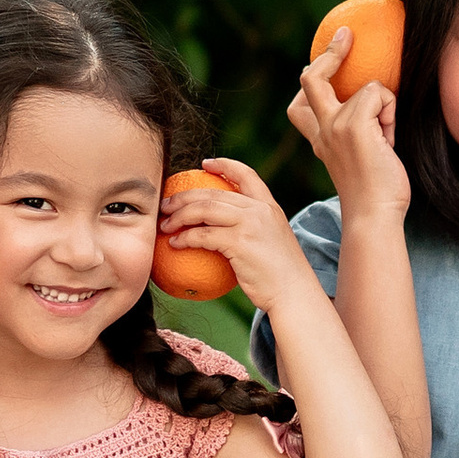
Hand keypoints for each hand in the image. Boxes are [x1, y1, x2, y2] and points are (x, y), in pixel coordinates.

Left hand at [157, 157, 316, 313]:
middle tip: (167, 203)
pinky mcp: (239, 242)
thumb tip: (224, 233)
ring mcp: (250, 224)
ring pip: (204, 209)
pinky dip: (184, 238)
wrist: (294, 293)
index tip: (205, 164)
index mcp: (269, 206)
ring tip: (165, 223)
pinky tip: (174, 244)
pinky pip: (203, 235)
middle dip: (184, 195)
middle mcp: (260, 210)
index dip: (224, 165)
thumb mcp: (272, 244)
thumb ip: (254, 231)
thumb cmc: (280, 277)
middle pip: (214, 192)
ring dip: (179, 215)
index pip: (246, 175)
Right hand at [288, 33, 410, 222]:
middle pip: (311, 79)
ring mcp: (334, 125)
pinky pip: (381, 94)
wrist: (374, 216)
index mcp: (320, 141)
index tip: (318, 63)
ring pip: (366, 88)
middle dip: (329, 53)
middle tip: (345, 35)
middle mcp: (322, 130)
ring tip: (387, 139)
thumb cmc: (378, 194)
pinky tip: (390, 141)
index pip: (301, 106)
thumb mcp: (364, 157)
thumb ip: (362, 134)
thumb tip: (380, 105)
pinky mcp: (353, 122)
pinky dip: (392, 113)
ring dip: (385, 109)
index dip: (310, 80)